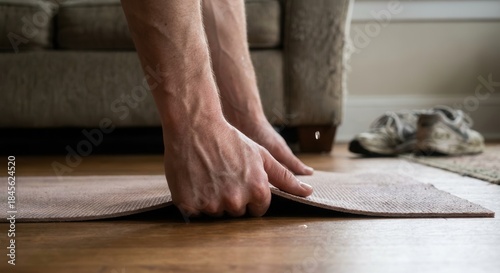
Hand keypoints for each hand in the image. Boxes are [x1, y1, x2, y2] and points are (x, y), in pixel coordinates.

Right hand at [163, 119, 312, 216]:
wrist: (195, 127)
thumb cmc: (231, 140)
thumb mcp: (262, 156)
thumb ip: (285, 177)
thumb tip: (308, 191)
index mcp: (256, 191)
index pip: (258, 209)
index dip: (251, 195)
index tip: (242, 181)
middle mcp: (235, 201)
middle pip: (237, 212)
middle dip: (233, 197)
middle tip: (224, 175)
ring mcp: (211, 204)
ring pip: (216, 213)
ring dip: (213, 199)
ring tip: (209, 175)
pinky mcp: (190, 205)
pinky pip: (196, 211)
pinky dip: (194, 200)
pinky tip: (196, 180)